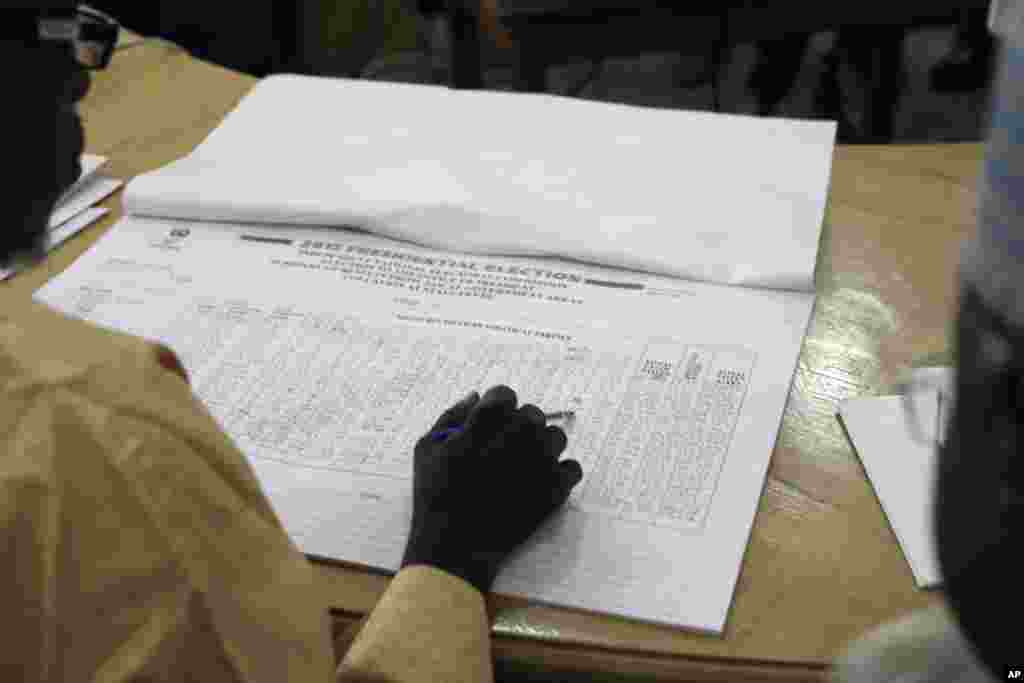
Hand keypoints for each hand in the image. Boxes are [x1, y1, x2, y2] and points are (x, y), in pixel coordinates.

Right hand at [401, 385, 582, 593]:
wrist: (455, 547)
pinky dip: (559, 473)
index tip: (490, 426)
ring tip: (522, 468)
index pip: (506, 394)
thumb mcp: (427, 449)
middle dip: (520, 427)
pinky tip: (538, 484)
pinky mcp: (556, 489)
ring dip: (542, 446)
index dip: (497, 408)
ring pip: (556, 437)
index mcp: (488, 422)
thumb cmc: (434, 496)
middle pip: (533, 414)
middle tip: (504, 450)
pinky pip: (572, 467)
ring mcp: (541, 462)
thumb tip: (476, 396)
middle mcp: (519, 435)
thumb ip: (452, 416)